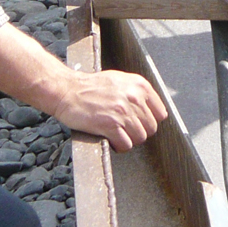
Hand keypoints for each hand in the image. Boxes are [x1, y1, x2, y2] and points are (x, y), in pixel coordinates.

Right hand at [51, 69, 167, 151]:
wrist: (67, 91)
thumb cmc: (91, 87)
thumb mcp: (120, 80)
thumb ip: (137, 92)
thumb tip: (152, 109)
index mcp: (139, 85)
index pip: (160, 113)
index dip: (149, 121)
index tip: (140, 123)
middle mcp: (134, 98)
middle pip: (151, 128)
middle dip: (138, 131)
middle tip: (125, 129)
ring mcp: (123, 112)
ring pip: (140, 138)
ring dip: (129, 139)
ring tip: (117, 133)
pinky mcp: (110, 125)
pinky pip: (126, 145)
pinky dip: (119, 146)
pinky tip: (111, 139)